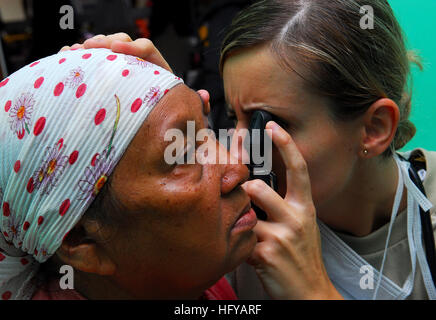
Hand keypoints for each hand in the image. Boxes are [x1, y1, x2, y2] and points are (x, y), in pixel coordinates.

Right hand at [59, 33, 209, 108]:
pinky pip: (95, 63)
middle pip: (124, 43)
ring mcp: (123, 71)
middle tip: (91, 46)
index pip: (147, 49)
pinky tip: (68, 57)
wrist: (162, 123)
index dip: (133, 46)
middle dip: (107, 42)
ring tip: (74, 51)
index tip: (117, 49)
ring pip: (107, 52)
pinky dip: (82, 58)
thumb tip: (204, 97)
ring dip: (90, 48)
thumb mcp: (185, 111)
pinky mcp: (110, 78)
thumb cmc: (172, 115)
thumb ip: (196, 105)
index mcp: (158, 69)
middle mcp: (140, 66)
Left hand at [242, 121, 342, 299]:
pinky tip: (241, 249)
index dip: (286, 145)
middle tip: (234, 193)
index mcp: (305, 207)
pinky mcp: (265, 254)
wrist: (310, 292)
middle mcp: (296, 217)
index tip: (272, 125)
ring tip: (239, 226)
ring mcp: (281, 236)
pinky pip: (239, 237)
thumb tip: (255, 187)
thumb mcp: (300, 226)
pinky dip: (235, 241)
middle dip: (240, 190)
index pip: (298, 169)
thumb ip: (282, 206)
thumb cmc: (301, 256)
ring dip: (236, 217)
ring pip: (244, 211)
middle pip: (257, 187)